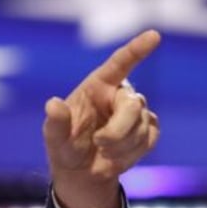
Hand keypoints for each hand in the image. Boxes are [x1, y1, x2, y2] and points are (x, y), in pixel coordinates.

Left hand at [43, 30, 160, 207]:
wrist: (81, 172)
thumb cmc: (64, 147)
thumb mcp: (54, 138)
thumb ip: (55, 122)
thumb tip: (52, 104)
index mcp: (97, 87)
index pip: (119, 64)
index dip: (137, 49)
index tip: (153, 35)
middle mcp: (119, 94)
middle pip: (133, 105)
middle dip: (118, 130)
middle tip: (99, 143)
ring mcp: (137, 111)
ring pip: (143, 125)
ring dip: (121, 146)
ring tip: (103, 151)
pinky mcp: (149, 128)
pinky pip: (150, 139)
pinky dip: (131, 153)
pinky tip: (116, 156)